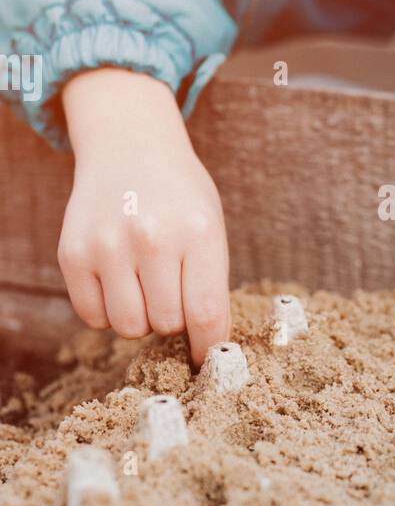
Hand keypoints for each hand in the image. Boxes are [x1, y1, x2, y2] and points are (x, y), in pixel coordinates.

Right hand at [58, 68, 230, 365]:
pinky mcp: (73, 253)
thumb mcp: (210, 225)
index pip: (206, 313)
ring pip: (129, 327)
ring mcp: (107, 245)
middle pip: (166, 324)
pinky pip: (93, 317)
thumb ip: (210, 282)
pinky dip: (107, 310)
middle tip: (171, 291)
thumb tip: (207, 345)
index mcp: (197, 231)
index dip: (208, 346)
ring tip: (144, 284)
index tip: (207, 358)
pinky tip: (117, 280)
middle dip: (173, 319)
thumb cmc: (179, 196)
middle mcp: (151, 237)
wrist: (129, 146)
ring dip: (140, 317)